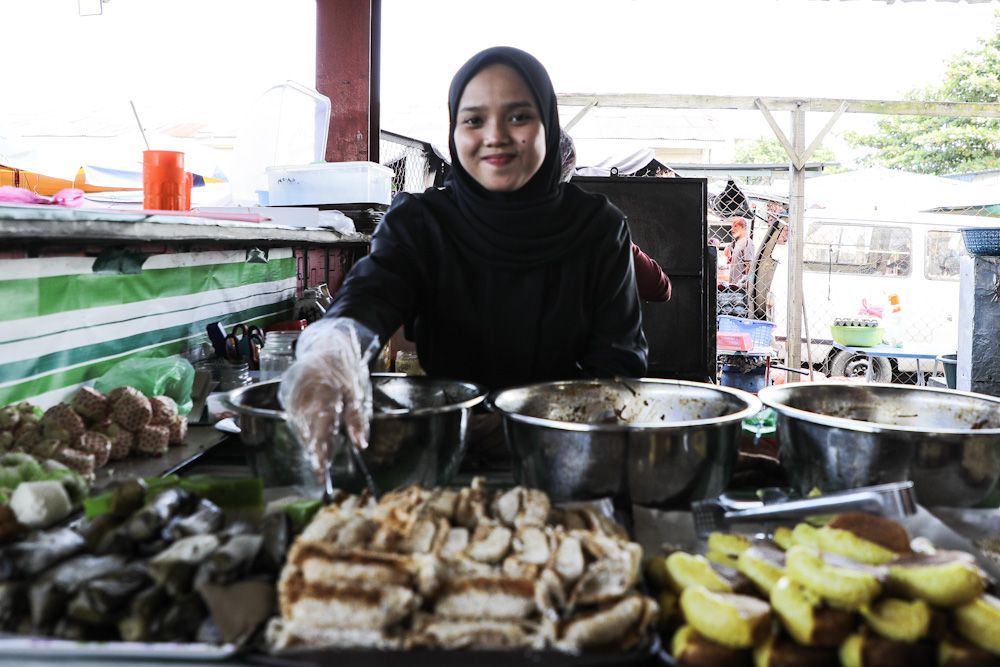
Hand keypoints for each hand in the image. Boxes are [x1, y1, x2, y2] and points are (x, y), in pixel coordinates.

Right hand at [278, 320, 372, 481]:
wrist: (327, 344)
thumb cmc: (347, 369)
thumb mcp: (358, 393)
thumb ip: (357, 420)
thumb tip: (360, 445)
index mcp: (325, 394)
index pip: (320, 431)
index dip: (320, 454)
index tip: (320, 473)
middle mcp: (304, 395)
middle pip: (307, 432)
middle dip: (315, 451)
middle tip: (322, 468)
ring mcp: (292, 393)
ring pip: (299, 427)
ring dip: (309, 441)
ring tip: (321, 451)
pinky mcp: (286, 393)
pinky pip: (294, 417)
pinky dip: (303, 428)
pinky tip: (313, 433)